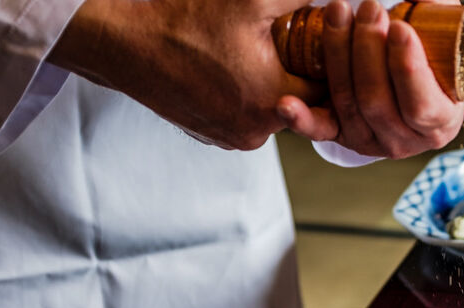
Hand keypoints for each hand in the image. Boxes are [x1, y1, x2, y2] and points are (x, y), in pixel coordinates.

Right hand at [49, 0, 322, 149]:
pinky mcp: (216, 137)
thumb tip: (338, 3)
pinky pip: (251, 118)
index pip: (330, 89)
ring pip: (278, 112)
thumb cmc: (186, 19)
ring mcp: (235, 138)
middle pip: (306, 105)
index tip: (326, 42)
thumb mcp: (252, 0)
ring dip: (279, 87)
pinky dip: (253, 97)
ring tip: (265, 54)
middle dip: (307, 76)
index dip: (333, 63)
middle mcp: (257, 130)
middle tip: (296, 46)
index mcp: (273, 98)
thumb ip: (301, 0)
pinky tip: (240, 69)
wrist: (125, 42)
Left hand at [276, 0, 463, 158]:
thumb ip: (436, 16)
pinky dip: (300, 117)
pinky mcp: (338, 135)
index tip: (399, 28)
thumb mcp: (444, 41)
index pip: (420, 104)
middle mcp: (403, 140)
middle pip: (377, 100)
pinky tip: (286, 104)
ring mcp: (368, 140)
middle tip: (369, 8)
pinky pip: (318, 129)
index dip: (409, 69)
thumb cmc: (430, 61)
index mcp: (438, 122)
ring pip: (347, 101)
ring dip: (338, 54)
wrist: (409, 89)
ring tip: (338, 12)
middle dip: (369, 50)